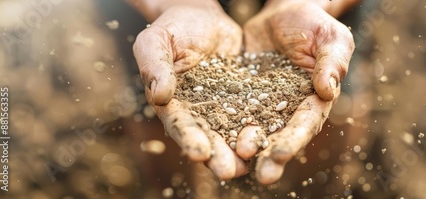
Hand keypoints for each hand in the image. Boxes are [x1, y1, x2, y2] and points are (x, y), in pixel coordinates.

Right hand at [133, 3, 246, 179]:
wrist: (202, 18)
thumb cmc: (172, 28)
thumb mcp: (157, 41)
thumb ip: (155, 66)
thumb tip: (159, 96)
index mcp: (173, 104)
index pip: (180, 125)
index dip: (189, 139)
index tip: (199, 153)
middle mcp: (198, 112)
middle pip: (208, 137)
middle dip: (218, 156)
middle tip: (228, 172)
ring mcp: (222, 107)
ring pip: (232, 132)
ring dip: (239, 150)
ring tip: (249, 165)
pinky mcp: (244, 97)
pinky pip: (253, 113)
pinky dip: (261, 127)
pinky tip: (271, 139)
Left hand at [239, 1, 354, 183]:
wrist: (281, 15)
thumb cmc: (313, 24)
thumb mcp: (329, 37)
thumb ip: (332, 61)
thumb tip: (327, 89)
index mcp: (313, 100)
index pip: (305, 124)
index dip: (293, 140)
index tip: (278, 155)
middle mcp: (288, 109)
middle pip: (279, 136)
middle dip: (269, 156)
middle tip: (260, 176)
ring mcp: (263, 104)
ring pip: (252, 130)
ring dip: (242, 149)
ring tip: (230, 164)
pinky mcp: (242, 94)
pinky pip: (230, 111)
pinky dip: (222, 126)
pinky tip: (209, 138)